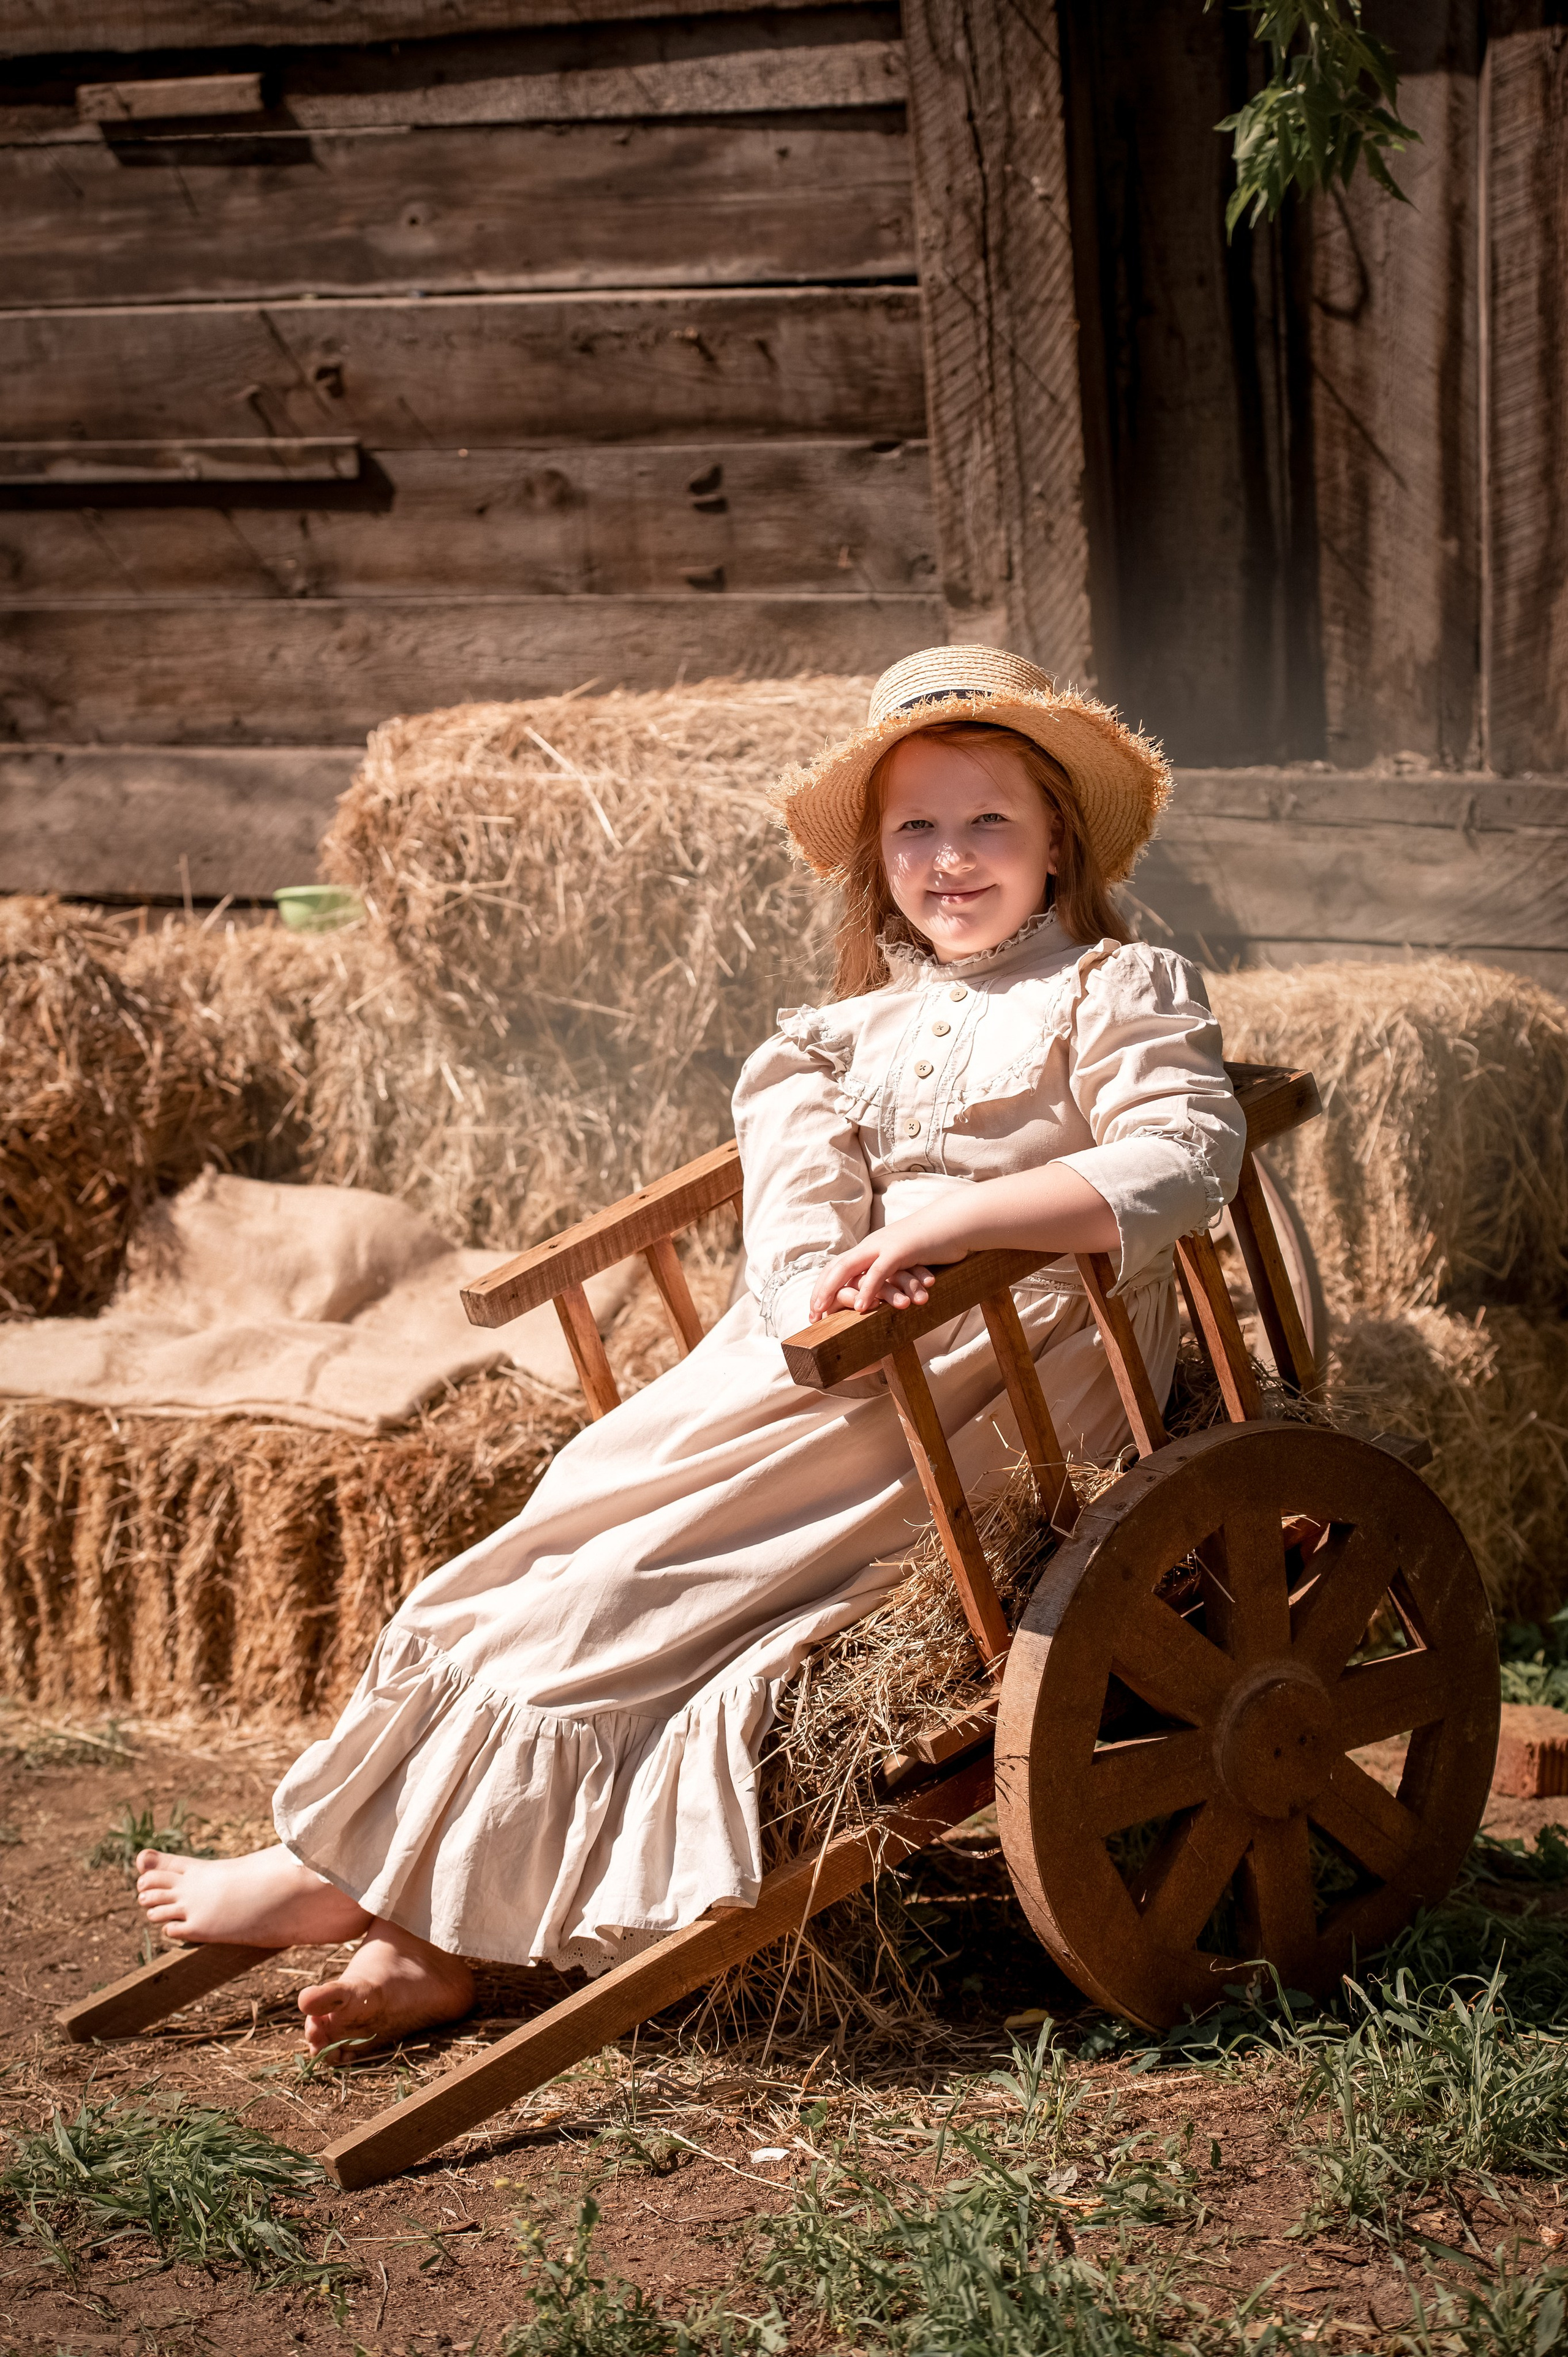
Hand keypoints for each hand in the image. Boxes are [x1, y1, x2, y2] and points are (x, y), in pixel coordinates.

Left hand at [809, 1234, 948, 1320]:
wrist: (955, 1222)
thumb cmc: (934, 1244)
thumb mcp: (907, 1259)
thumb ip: (891, 1271)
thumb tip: (884, 1291)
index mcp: (872, 1247)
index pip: (839, 1266)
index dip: (824, 1287)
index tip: (815, 1310)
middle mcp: (872, 1244)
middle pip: (836, 1266)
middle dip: (820, 1291)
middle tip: (811, 1315)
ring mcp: (884, 1245)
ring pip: (849, 1267)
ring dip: (833, 1290)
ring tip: (823, 1312)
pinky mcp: (900, 1250)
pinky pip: (878, 1272)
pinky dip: (867, 1289)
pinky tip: (860, 1308)